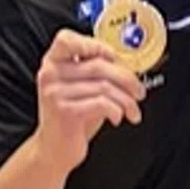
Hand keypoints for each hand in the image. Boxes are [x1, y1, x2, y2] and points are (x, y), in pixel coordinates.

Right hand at [33, 30, 143, 169]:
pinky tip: (117, 117)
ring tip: (132, 109)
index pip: (67, 39)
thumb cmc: (73, 116)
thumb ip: (97, 70)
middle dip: (127, 78)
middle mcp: (50, 74)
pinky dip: (117, 110)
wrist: (55, 149)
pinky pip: (101, 103)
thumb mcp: (82, 87)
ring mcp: (55, 92)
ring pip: (104, 86)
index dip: (94, 44)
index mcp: (53, 62)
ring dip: (127, 99)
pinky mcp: (63, 111)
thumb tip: (128, 65)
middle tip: (138, 91)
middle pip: (98, 64)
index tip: (113, 57)